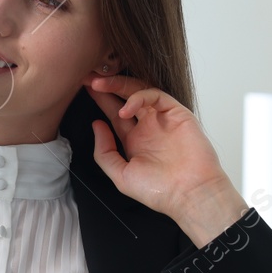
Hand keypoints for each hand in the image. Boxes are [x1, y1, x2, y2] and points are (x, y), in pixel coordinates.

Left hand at [84, 75, 249, 247]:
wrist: (189, 195)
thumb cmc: (159, 191)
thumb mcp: (121, 175)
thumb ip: (105, 152)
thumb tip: (97, 126)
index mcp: (134, 140)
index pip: (113, 113)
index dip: (99, 100)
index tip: (82, 88)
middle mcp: (148, 126)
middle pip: (124, 97)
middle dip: (105, 86)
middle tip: (87, 77)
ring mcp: (162, 119)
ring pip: (139, 91)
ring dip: (118, 85)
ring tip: (99, 84)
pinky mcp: (177, 113)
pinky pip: (156, 96)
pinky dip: (139, 97)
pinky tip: (125, 109)